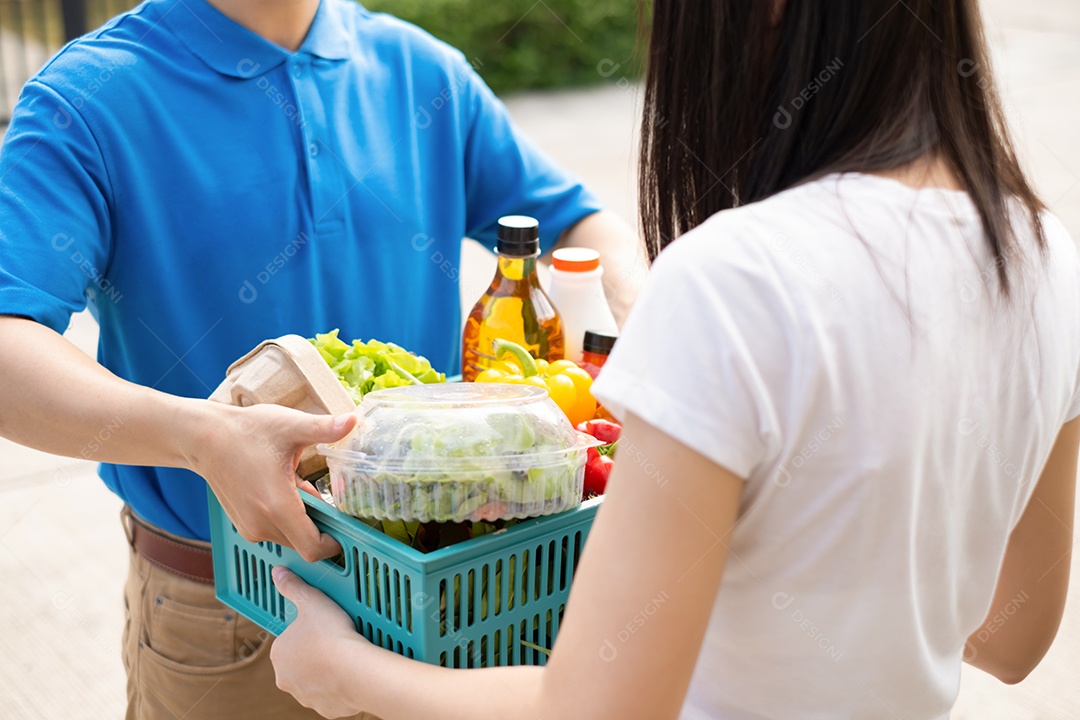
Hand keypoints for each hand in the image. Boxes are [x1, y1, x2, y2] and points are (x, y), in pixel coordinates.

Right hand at [187, 402, 355, 560]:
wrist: (205, 438)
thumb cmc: (248, 431)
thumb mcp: (291, 426)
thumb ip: (325, 428)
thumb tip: (355, 420)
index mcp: (278, 507)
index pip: (314, 549)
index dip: (335, 542)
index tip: (344, 522)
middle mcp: (262, 526)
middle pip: (305, 543)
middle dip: (320, 523)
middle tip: (319, 490)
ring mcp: (250, 528)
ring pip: (291, 537)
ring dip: (302, 517)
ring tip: (295, 483)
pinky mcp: (243, 525)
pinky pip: (276, 531)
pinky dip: (286, 516)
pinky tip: (280, 488)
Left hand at [271, 567, 370, 718]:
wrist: (356, 670)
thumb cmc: (331, 635)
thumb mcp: (311, 601)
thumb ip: (293, 586)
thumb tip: (277, 572)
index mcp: (278, 654)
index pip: (289, 639)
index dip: (307, 630)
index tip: (322, 626)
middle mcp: (286, 678)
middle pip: (300, 661)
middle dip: (315, 652)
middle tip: (336, 639)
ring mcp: (306, 696)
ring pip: (315, 679)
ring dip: (327, 670)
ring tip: (346, 655)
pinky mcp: (326, 708)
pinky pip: (332, 694)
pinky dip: (340, 685)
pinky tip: (351, 672)